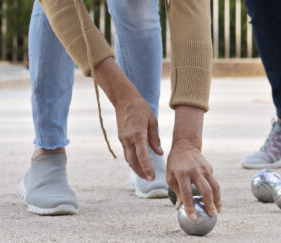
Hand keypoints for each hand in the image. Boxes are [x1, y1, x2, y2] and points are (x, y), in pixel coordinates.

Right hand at [93, 57, 162, 179]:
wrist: (125, 100)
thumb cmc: (141, 109)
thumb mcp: (152, 121)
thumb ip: (155, 139)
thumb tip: (160, 153)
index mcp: (138, 134)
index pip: (142, 156)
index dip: (147, 168)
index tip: (152, 177)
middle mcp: (128, 139)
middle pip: (133, 161)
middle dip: (141, 172)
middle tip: (149, 179)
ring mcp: (123, 139)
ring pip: (128, 159)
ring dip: (136, 168)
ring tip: (145, 175)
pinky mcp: (121, 138)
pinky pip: (126, 153)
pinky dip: (132, 160)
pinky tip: (139, 163)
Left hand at [169, 106, 221, 218]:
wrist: (185, 145)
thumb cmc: (175, 164)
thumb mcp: (170, 176)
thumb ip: (176, 192)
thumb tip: (179, 208)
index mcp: (182, 174)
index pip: (187, 193)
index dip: (190, 207)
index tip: (193, 218)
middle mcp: (195, 171)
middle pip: (205, 190)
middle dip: (209, 204)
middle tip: (212, 215)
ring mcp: (204, 169)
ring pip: (214, 186)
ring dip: (218, 199)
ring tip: (218, 210)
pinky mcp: (209, 168)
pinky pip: (213, 181)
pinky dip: (216, 192)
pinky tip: (216, 200)